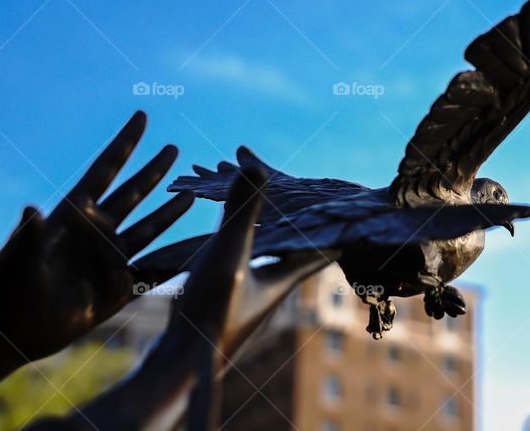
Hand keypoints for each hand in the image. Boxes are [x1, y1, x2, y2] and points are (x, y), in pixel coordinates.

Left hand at [0, 111, 193, 360]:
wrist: (13, 330)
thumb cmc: (8, 287)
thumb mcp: (18, 257)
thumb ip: (28, 234)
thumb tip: (30, 208)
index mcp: (74, 214)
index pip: (106, 169)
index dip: (124, 142)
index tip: (141, 116)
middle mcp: (96, 231)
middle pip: (133, 193)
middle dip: (153, 170)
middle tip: (173, 148)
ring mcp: (109, 258)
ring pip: (149, 228)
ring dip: (169, 212)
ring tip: (190, 196)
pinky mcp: (118, 288)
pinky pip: (153, 272)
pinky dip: (173, 264)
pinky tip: (193, 254)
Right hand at [69, 167, 336, 430]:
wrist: (179, 363)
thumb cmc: (211, 313)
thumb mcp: (229, 255)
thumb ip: (243, 213)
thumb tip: (256, 166)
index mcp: (283, 277)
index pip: (321, 246)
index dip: (335, 226)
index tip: (350, 208)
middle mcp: (270, 286)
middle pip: (293, 245)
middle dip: (297, 218)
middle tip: (303, 192)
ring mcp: (246, 293)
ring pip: (265, 250)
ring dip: (266, 225)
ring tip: (267, 201)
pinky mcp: (222, 298)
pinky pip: (238, 258)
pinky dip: (238, 237)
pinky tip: (227, 229)